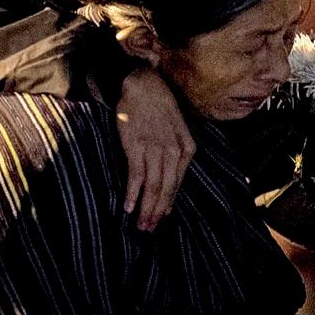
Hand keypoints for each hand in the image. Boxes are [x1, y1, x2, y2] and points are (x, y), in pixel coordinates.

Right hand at [117, 68, 195, 231]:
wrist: (140, 84)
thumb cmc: (159, 104)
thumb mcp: (178, 126)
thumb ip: (177, 149)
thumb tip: (169, 174)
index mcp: (186, 147)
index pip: (177, 182)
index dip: (169, 202)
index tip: (161, 218)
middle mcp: (173, 151)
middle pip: (166, 188)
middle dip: (157, 212)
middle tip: (149, 230)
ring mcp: (155, 149)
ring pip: (153, 186)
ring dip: (146, 209)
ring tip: (140, 225)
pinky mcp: (136, 146)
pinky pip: (136, 176)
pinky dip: (132, 194)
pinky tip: (128, 207)